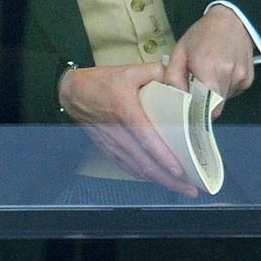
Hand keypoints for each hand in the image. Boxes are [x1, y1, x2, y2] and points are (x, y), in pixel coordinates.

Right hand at [58, 63, 198, 196]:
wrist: (70, 91)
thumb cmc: (98, 81)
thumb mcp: (127, 70)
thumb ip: (155, 72)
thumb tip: (178, 80)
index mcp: (124, 110)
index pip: (145, 138)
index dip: (162, 156)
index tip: (179, 170)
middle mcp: (117, 131)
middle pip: (144, 162)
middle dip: (168, 179)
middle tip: (190, 189)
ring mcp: (110, 143)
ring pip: (136, 168)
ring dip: (158, 181)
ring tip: (179, 187)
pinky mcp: (106, 148)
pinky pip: (126, 166)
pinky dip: (142, 175)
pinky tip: (155, 179)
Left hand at [164, 4, 254, 116]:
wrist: (230, 21)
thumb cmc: (201, 35)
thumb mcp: (179, 51)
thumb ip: (173, 76)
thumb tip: (173, 98)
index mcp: (208, 68)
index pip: (206, 107)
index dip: (196, 111)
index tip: (186, 109)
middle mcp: (228, 75)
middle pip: (215, 105)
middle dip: (203, 102)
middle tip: (192, 90)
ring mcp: (241, 78)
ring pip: (224, 99)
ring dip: (213, 93)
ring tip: (206, 75)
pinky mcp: (248, 79)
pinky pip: (232, 92)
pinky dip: (223, 87)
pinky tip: (218, 72)